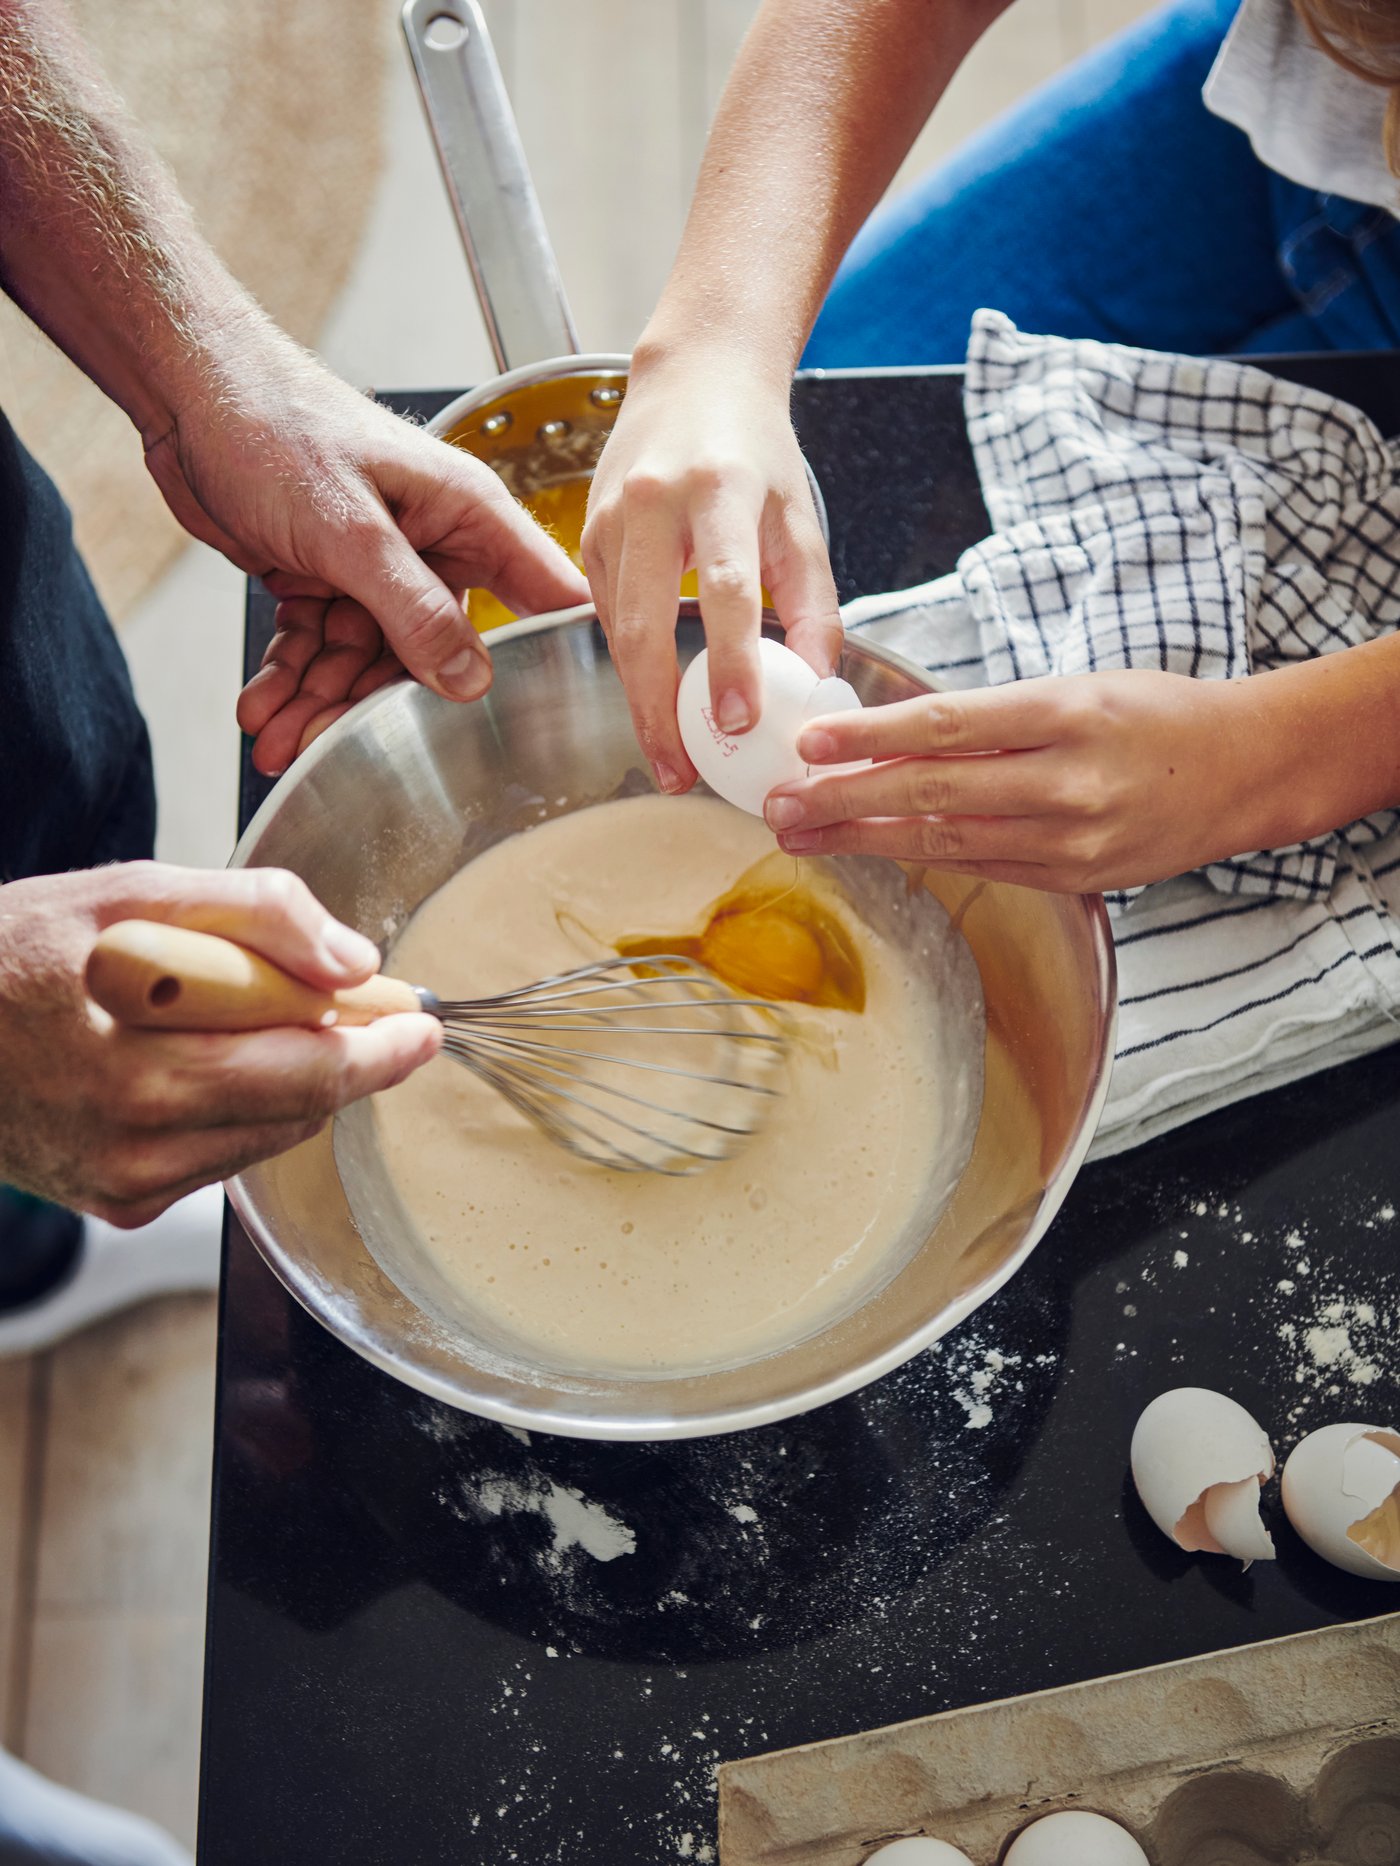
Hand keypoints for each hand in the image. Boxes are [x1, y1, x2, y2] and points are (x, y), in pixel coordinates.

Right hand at [0, 863, 440, 1225]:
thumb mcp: (124, 892)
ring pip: (269, 1136)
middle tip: (370, 1010)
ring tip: (259, 1017)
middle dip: (350, 1059)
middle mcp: (133, 1144)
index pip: (307, 1072)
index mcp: (136, 1066)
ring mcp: (124, 1185)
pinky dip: (241, 1108)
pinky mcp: (117, 1204)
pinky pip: (224, 1156)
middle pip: (300, 1111)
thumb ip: (251, 912)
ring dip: (293, 1081)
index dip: (381, 1048)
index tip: (423, 1022)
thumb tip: (353, 958)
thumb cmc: (7, 952)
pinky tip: (201, 1060)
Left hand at [140, 334, 587, 774]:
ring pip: (368, 657)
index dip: (554, 653)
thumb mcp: (349, 530)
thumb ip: (412, 608)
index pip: (542, 591)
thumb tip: (470, 678)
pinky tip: (263, 705)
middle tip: (330, 745)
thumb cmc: (271, 421)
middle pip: (436, 650)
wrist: (185, 392)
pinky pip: (322, 644)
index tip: (554, 718)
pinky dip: (291, 676)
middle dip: (377, 702)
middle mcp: (432, 541)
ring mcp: (380, 562)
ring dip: (319, 700)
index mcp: (466, 512)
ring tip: (276, 737)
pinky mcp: (328, 576)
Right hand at [581, 345, 842, 791]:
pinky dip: (629, 663)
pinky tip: (654, 699)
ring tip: (670, 755)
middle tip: (679, 772)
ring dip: (640, 700)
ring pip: (615, 630)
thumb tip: (817, 684)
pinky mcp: (587, 535)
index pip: (724, 588)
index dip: (730, 659)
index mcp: (720, 490)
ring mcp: (609, 518)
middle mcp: (654, 502)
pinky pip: (604, 614)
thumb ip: (813, 605)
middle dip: (658, 710)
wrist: (695, 376)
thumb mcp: (799, 520)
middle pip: (642, 626)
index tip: (738, 721)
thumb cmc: (754, 449)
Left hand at [763, 670, 1265, 892]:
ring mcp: (1071, 840)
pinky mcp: (1076, 880)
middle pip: (932, 792)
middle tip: (778, 805)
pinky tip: (872, 852)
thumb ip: (991, 718)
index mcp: (1064, 714)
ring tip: (803, 836)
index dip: (869, 738)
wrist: (1245, 769)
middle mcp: (1065, 781)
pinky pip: (982, 868)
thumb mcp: (1076, 689)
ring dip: (865, 840)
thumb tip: (891, 735)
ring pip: (946, 843)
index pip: (946, 727)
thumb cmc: (1153, 715)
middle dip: (843, 802)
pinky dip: (921, 858)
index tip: (809, 742)